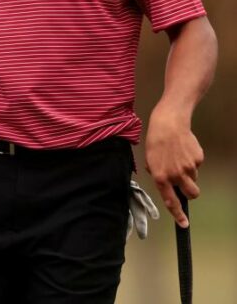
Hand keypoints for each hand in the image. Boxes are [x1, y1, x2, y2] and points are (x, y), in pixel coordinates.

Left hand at [145, 107, 202, 227]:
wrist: (168, 124)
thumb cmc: (155, 141)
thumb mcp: (149, 160)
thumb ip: (157, 174)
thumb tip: (164, 182)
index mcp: (161, 177)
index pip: (171, 201)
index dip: (178, 215)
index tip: (184, 224)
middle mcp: (175, 175)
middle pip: (191, 194)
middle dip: (190, 192)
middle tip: (185, 183)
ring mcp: (189, 168)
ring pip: (194, 179)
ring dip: (189, 174)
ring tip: (178, 158)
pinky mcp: (198, 159)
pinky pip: (197, 166)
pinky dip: (191, 161)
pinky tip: (183, 149)